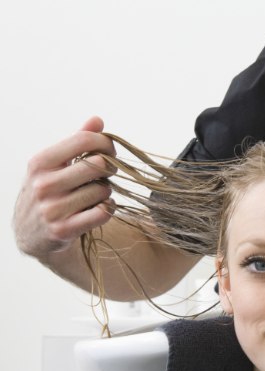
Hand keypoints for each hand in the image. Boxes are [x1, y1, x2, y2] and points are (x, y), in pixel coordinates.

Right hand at [13, 117, 116, 259]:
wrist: (30, 234)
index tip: (110, 150)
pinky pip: (103, 212)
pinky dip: (108, 208)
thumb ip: (76, 142)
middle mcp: (43, 184)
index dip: (105, 143)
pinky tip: (100, 207)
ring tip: (96, 194)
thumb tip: (97, 120)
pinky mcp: (64, 230)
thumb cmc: (47, 191)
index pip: (83, 141)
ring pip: (103, 190)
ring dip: (106, 191)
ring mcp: (52, 209)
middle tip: (106, 174)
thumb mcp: (53, 165)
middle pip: (98, 165)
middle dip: (110, 168)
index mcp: (40, 163)